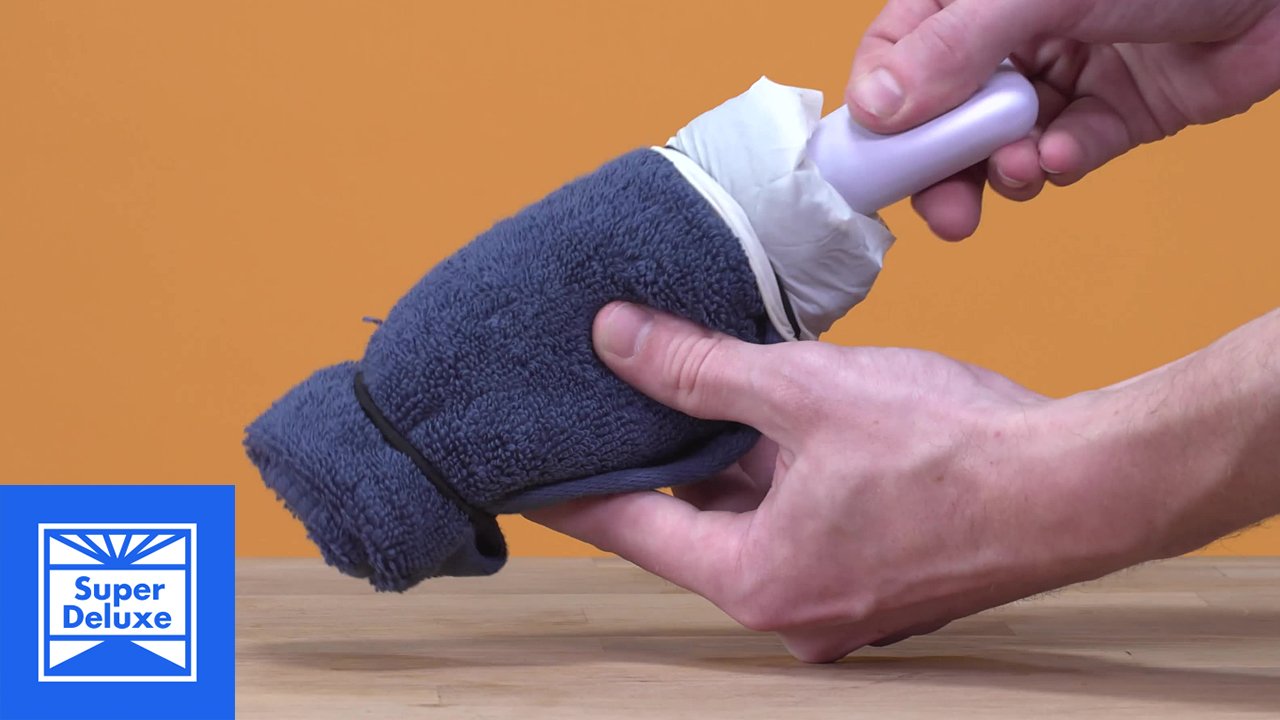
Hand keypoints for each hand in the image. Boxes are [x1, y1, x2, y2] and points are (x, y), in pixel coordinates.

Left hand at [527, 302, 1160, 661]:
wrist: (1082, 486)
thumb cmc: (951, 450)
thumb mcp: (804, 391)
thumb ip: (700, 369)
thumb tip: (617, 337)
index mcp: (757, 581)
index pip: (630, 530)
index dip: (576, 484)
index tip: (531, 456)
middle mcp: (790, 610)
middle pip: (692, 525)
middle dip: (659, 459)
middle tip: (612, 399)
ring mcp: (839, 602)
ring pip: (751, 521)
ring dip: (726, 461)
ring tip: (689, 389)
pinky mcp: (878, 580)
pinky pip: (801, 524)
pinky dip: (779, 475)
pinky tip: (774, 415)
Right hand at [847, 0, 1279, 239]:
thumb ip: (953, 49)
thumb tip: (875, 107)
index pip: (896, 52)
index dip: (880, 106)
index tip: (877, 155)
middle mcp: (1011, 34)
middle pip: (942, 113)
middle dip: (939, 166)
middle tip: (941, 209)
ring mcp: (1062, 74)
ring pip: (1000, 143)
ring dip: (1002, 168)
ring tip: (1020, 171)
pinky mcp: (1111, 113)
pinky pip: (1066, 150)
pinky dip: (1059, 161)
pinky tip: (1062, 155)